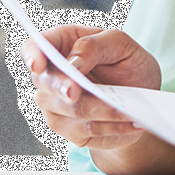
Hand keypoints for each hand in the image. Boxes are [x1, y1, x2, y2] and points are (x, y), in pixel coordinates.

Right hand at [23, 25, 160, 151]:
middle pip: (45, 83)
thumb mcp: (120, 43)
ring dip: (101, 111)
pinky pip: (85, 131)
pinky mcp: (70, 129)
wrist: (142, 93)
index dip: (31, 55)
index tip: (37, 64)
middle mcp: (52, 75)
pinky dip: (111, 127)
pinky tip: (130, 122)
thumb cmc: (127, 62)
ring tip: (129, 111)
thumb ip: (93, 46)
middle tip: (74, 93)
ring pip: (69, 110)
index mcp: (61, 44)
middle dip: (62, 88)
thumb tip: (72, 62)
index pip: (34, 47)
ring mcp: (56, 104)